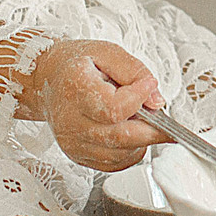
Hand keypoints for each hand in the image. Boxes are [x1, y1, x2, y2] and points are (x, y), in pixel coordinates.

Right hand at [21, 39, 170, 170]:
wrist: (48, 80)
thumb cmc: (77, 66)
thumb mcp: (107, 52)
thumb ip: (135, 71)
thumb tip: (156, 101)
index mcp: (74, 90)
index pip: (113, 108)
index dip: (138, 99)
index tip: (149, 85)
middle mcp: (70, 121)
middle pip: (120, 137)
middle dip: (151, 129)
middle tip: (166, 119)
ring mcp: (72, 143)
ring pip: (119, 154)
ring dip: (141, 141)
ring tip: (142, 120)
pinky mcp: (77, 155)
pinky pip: (113, 163)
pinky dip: (130, 152)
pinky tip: (131, 133)